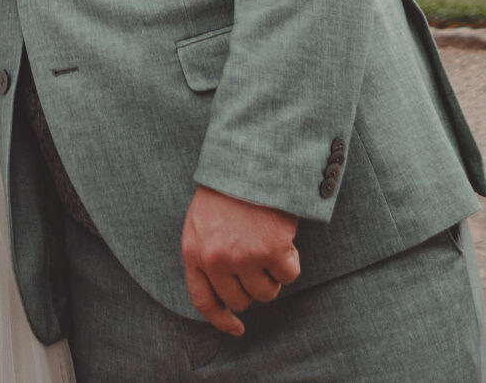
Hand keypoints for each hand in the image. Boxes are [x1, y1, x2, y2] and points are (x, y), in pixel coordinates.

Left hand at [181, 185, 300, 336]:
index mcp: (194, 251)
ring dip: (273, 275)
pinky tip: (284, 238)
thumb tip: (224, 294)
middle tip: (259, 262)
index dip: (221, 319)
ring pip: (266, 293)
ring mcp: (243, 257)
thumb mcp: (202, 221)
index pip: (203, 300)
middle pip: (240, 300)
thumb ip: (206, 254)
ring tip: (269, 244)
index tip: (237, 328)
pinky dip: (291, 262)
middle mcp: (216, 259)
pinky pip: (289, 275)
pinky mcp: (271, 251)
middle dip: (252, 288)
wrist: (252, 157)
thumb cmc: (229, 187)